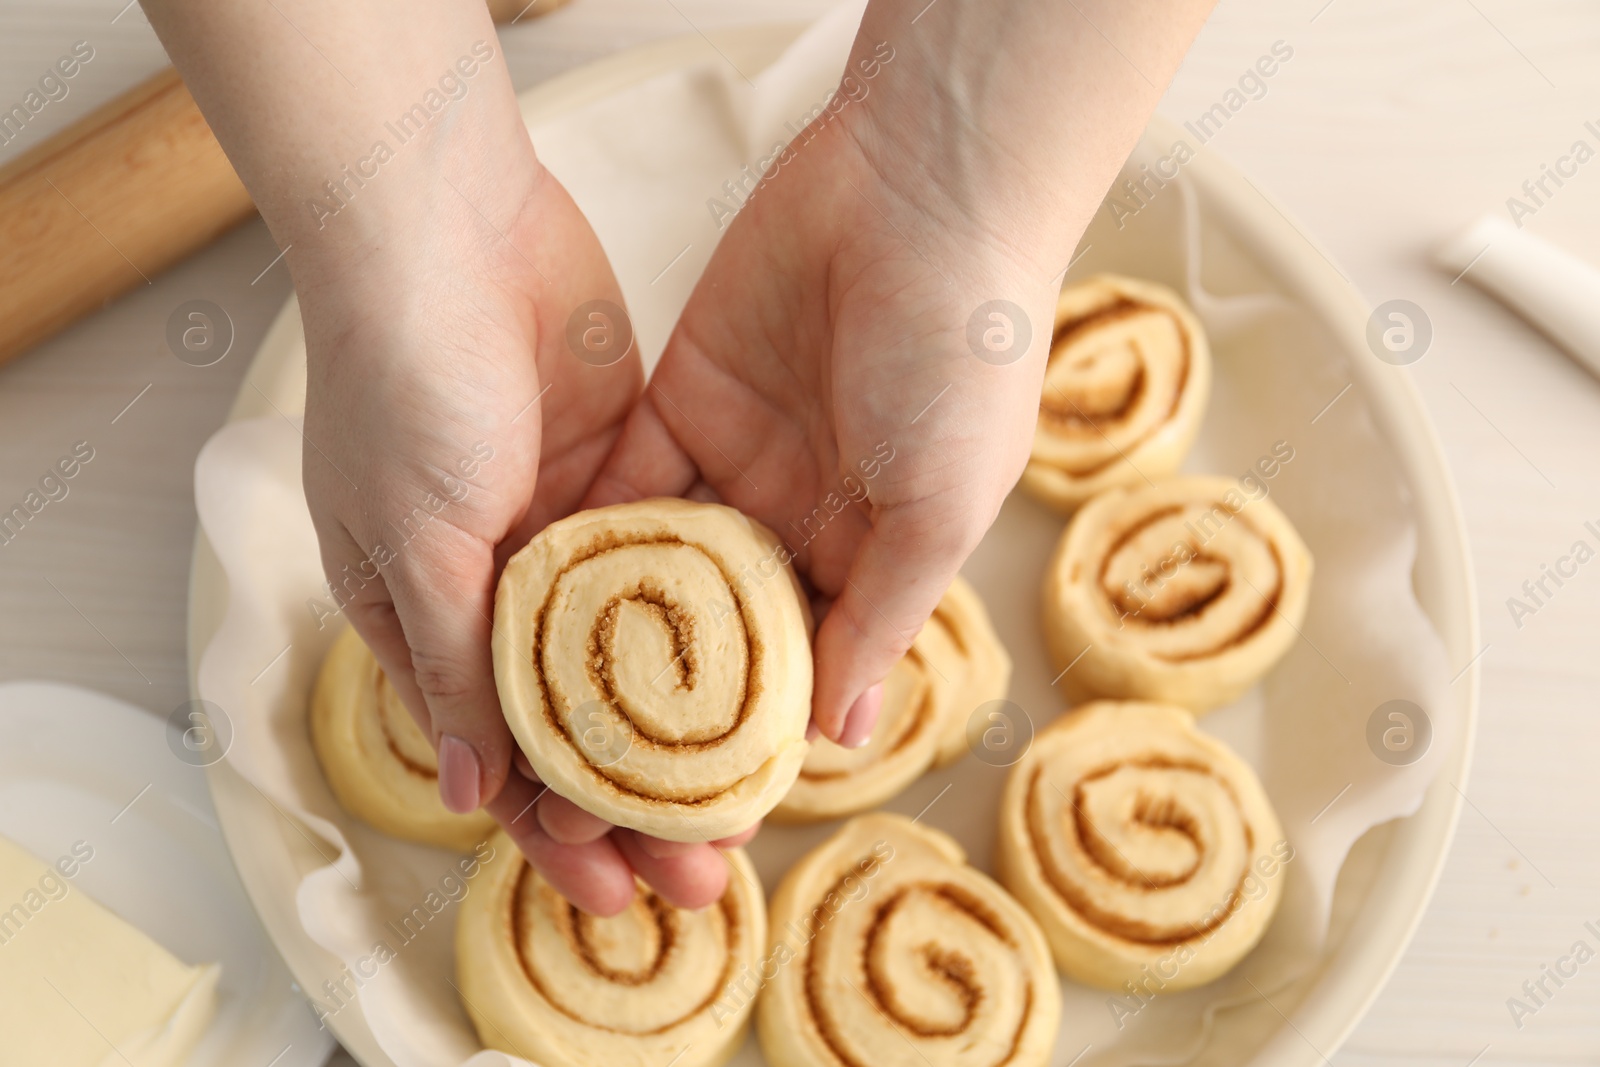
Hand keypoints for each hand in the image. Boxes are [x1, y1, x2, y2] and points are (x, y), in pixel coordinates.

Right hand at [299, 149, 743, 913]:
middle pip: (580, 720)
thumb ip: (450, 665)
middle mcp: (498, 585)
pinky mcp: (629, 470)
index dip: (554, 827)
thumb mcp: (412, 540)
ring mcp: (570, 529)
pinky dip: (715, 623)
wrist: (449, 227)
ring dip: (690, 725)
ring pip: (640, 656)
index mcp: (424, 615)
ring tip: (754, 791)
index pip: (495, 753)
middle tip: (708, 865)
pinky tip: (771, 678)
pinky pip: (678, 565)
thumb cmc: (402, 383)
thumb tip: (476, 795)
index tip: (617, 885)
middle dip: (639, 799)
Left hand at [584, 79, 1062, 748]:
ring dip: (609, 634)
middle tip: (593, 793)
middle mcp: (801, 518)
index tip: (688, 816)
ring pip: (660, 567)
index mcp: (875, 554)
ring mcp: (737, 460)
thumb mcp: (942, 508)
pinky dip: (586, 538)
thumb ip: (883, 614)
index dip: (749, 741)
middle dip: (662, 709)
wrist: (919, 195)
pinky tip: (536, 603)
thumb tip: (839, 733)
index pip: (804, 669)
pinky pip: (625, 482)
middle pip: (719, 633)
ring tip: (550, 721)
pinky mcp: (681, 401)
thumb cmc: (963, 358)